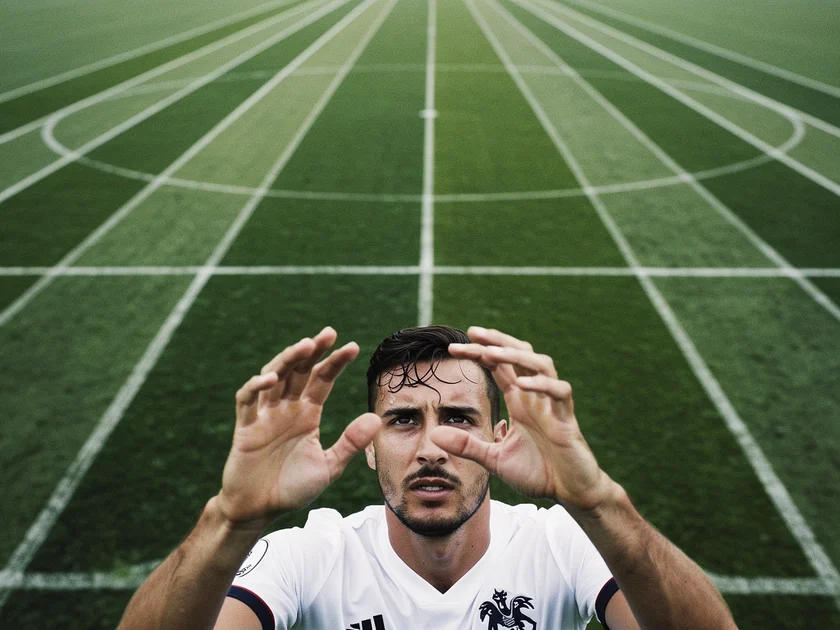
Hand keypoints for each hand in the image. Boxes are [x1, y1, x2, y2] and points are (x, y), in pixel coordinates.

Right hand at [216, 327, 380, 526]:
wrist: (259, 510)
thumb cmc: (292, 488)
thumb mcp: (328, 466)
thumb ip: (350, 443)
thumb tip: (376, 418)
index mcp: (307, 414)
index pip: (322, 380)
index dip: (335, 363)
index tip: (353, 347)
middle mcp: (286, 409)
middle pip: (299, 371)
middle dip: (312, 351)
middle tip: (328, 333)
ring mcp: (264, 415)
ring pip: (274, 377)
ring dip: (287, 360)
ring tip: (304, 346)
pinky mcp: (245, 427)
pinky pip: (247, 400)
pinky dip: (256, 386)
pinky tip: (271, 379)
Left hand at [431, 327, 612, 510]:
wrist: (571, 493)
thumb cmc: (538, 472)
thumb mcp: (494, 460)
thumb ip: (467, 446)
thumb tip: (434, 434)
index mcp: (519, 401)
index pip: (498, 367)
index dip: (479, 352)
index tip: (453, 347)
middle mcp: (535, 397)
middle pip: (520, 355)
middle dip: (497, 341)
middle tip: (472, 332)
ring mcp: (552, 405)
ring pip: (541, 365)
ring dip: (516, 356)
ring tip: (491, 352)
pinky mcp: (567, 420)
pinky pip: (560, 392)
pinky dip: (543, 385)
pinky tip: (523, 384)